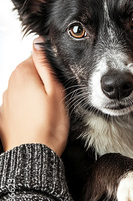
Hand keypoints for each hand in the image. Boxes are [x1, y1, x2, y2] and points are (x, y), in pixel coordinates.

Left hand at [0, 38, 68, 155]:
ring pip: (25, 88)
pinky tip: (38, 119)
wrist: (33, 155)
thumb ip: (46, 65)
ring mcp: (6, 100)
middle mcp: (11, 84)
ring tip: (48, 110)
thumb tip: (39, 44)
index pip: (36, 56)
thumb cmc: (48, 126)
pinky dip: (28, 107)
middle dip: (42, 80)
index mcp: (24, 74)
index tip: (58, 79)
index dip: (50, 67)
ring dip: (35, 94)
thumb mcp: (56, 91)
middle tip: (56, 97)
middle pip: (29, 73)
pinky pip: (19, 104)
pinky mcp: (5, 115)